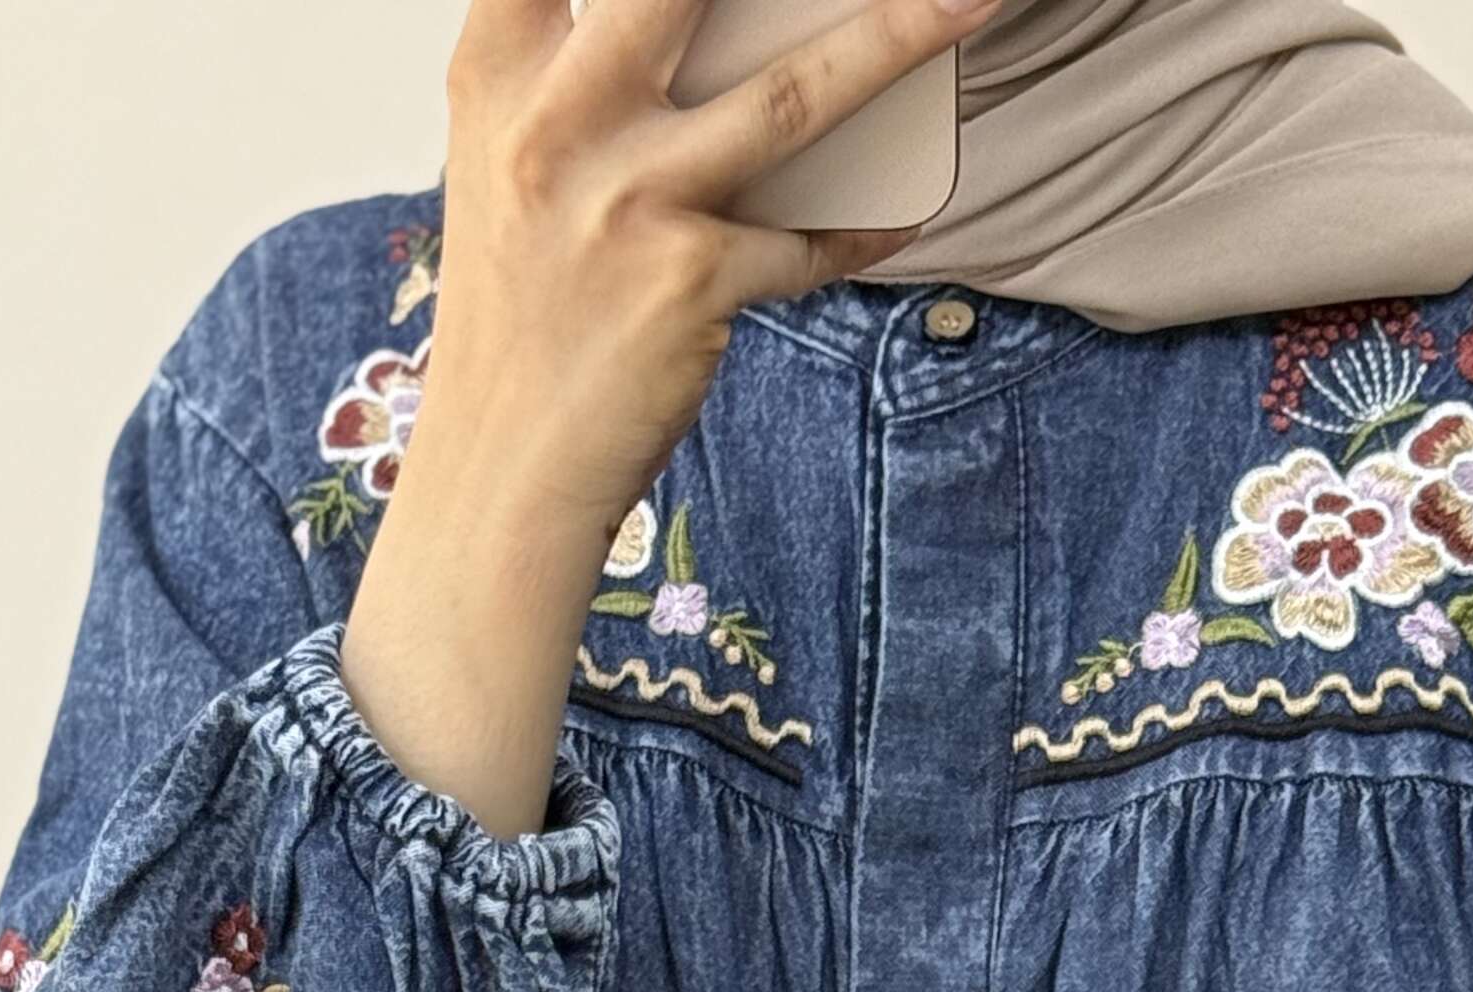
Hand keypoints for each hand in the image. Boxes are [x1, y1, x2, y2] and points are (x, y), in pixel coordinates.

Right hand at [341, 0, 1001, 834]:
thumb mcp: (512, 170)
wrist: (502, 466)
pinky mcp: (690, 283)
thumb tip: (712, 31)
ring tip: (972, 3)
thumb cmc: (522, 317)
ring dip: (901, 36)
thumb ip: (576, 82)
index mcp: (500, 77)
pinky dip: (864, 226)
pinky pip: (809, 242)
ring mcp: (628, 202)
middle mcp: (557, 124)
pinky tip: (904, 208)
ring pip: (796, 96)